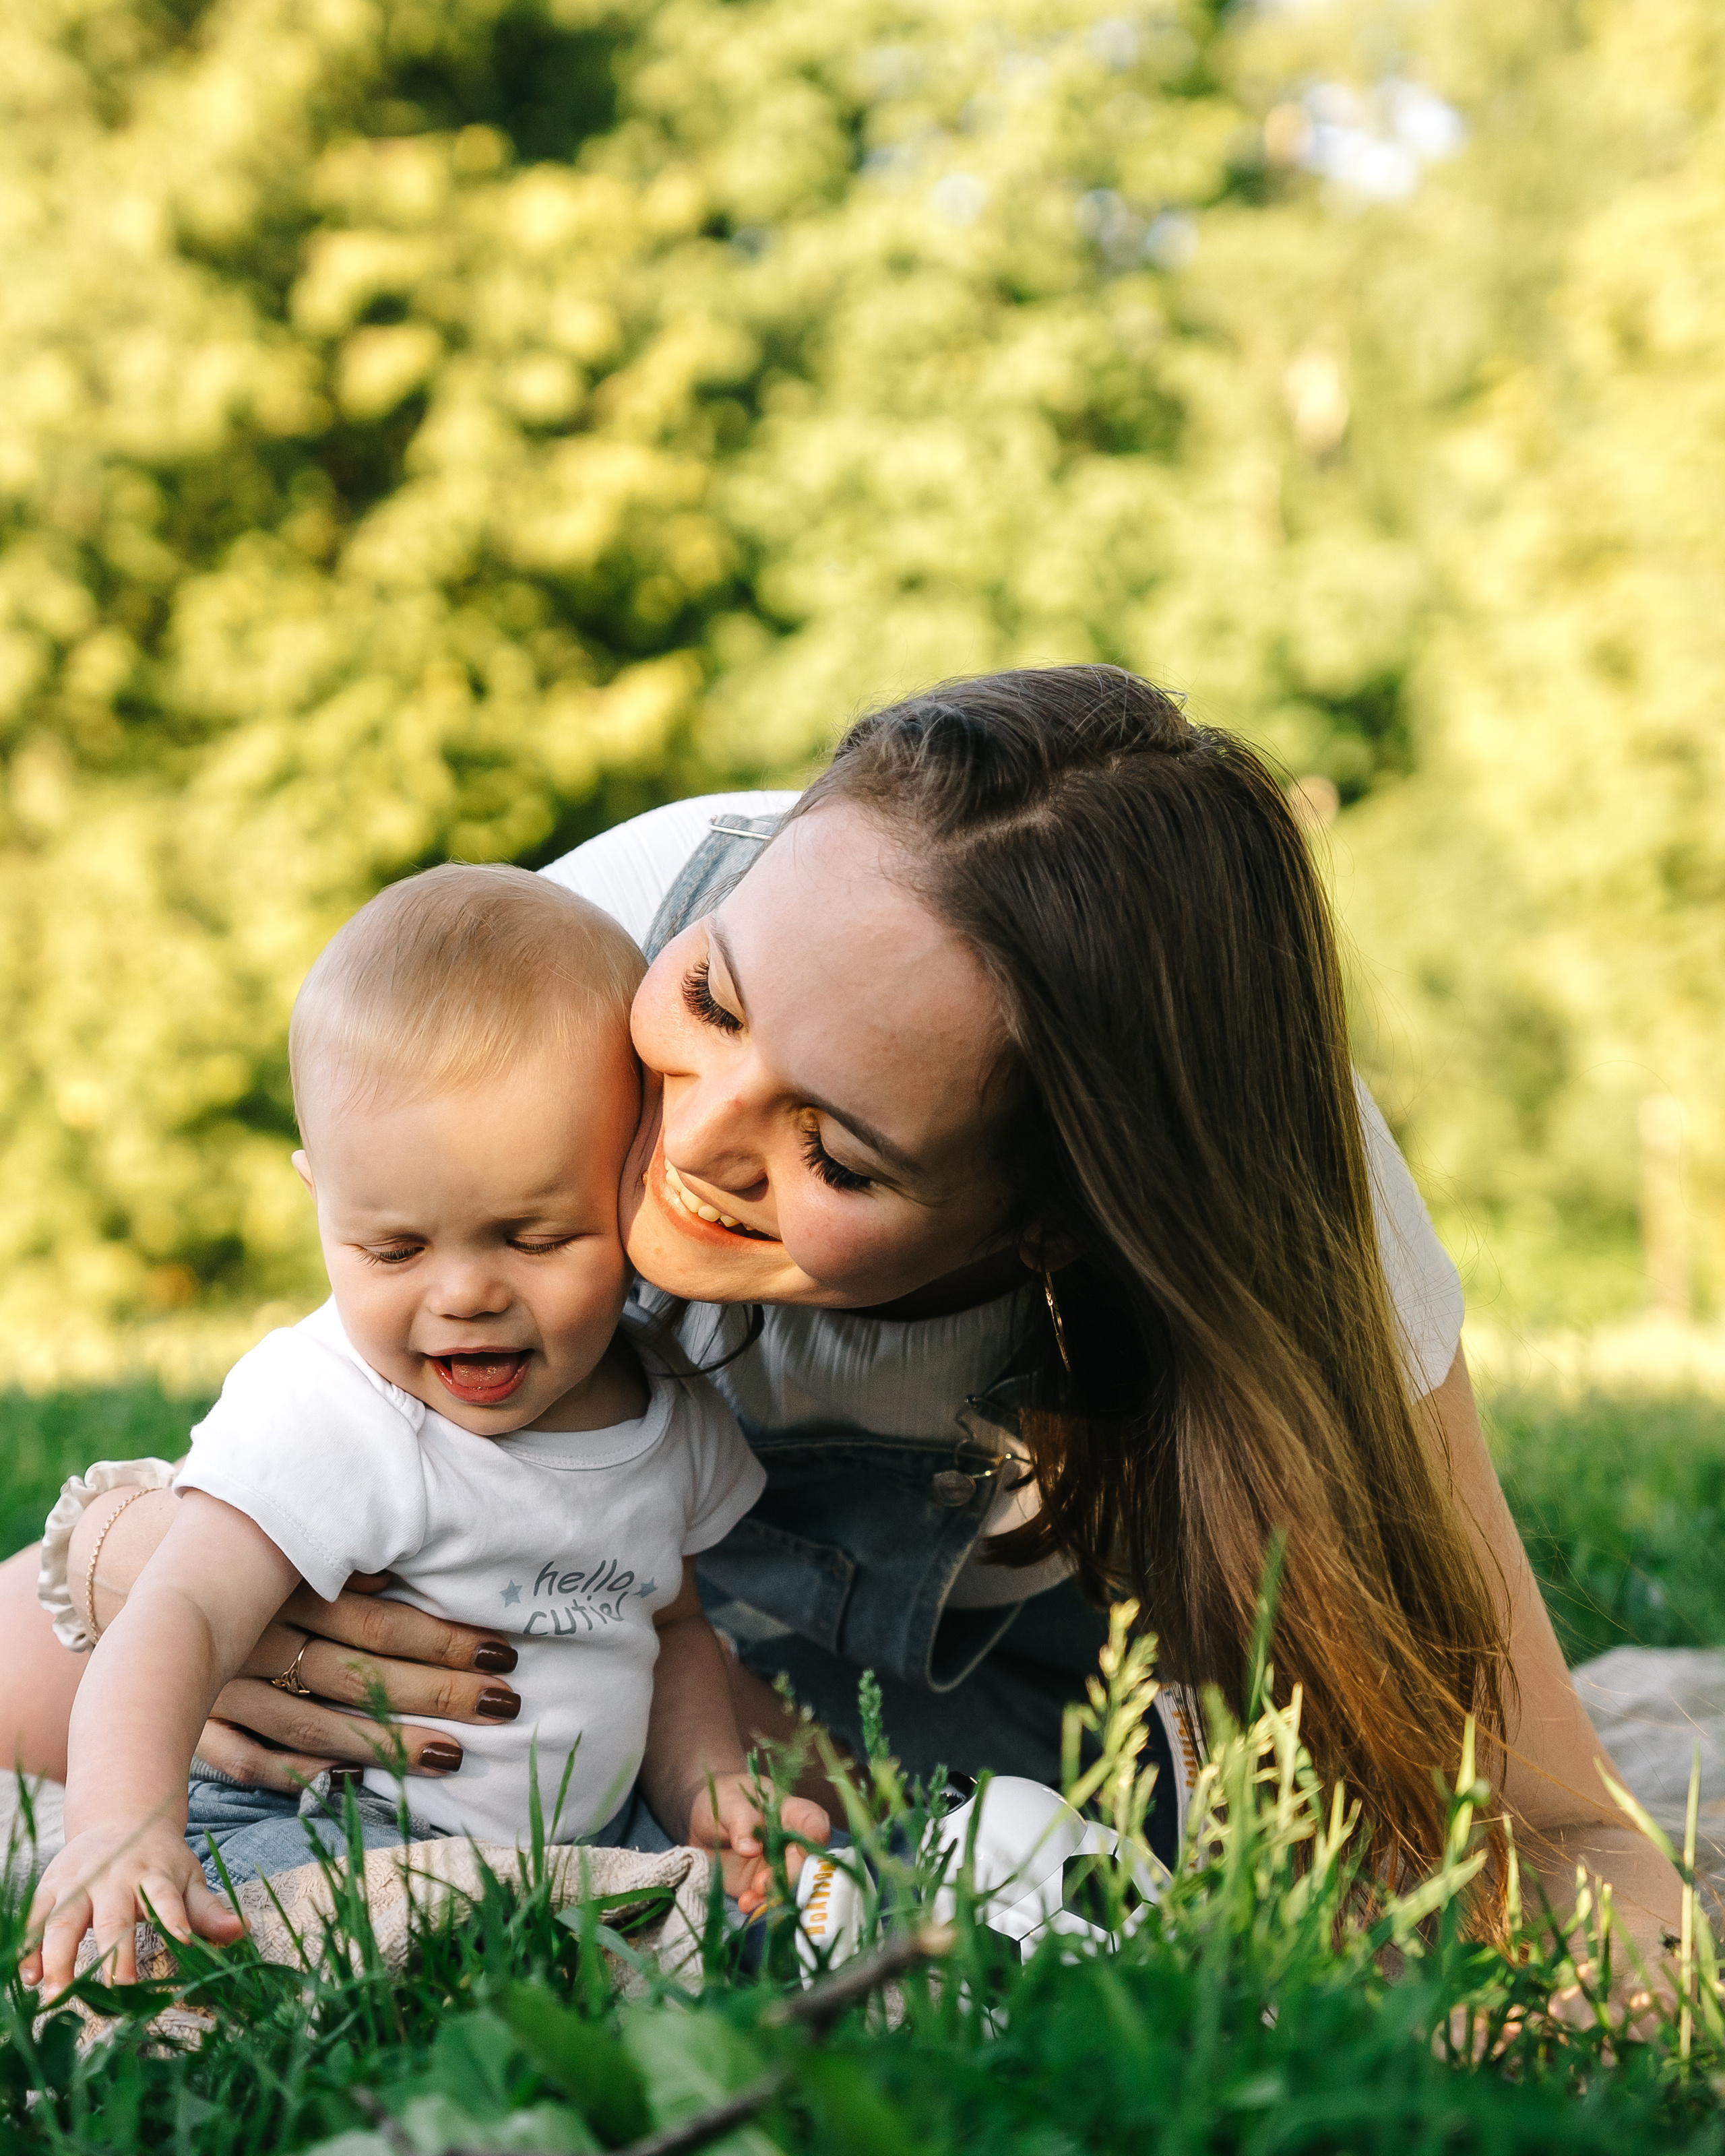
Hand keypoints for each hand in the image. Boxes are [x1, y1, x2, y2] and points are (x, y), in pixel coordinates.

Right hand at [22, 1820, 243, 1994]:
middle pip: (112, 1917)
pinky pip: (36, 1918)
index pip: (165, 1897)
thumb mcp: (187, 1878)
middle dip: (113, 1953)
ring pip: (65, 1919)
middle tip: (116, 1991)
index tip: (180, 1943)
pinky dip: (29, 1947)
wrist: (120, 1821)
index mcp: (154, 1873)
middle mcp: (115, 1877)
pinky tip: (28, 1976)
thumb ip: (207, 1910)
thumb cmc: (159, 1862)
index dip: (174, 1919)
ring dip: (58, 1957)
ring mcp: (80, 1881)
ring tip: (55, 1995)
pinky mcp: (52, 1886)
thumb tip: (241, 1931)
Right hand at [191, 1576, 521, 1792]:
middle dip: (436, 1693)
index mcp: (285, 1586)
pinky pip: (245, 1760)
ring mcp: (222, 1687)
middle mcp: (256, 1639)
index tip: (501, 1654)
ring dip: (385, 1745)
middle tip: (502, 1704)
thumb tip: (404, 1574)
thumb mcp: (297, 1543)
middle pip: (357, 1676)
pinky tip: (349, 1785)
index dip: (443, 1640)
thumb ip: (350, 1559)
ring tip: (452, 1755)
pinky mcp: (195, 1723)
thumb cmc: (250, 1554)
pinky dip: (295, 1776)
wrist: (146, 1569)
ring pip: (312, 1726)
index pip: (379, 1623)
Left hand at [688, 1771, 829, 1916]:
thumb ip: (742, 1820)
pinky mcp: (761, 1884)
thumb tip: (751, 1848)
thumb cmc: (724, 1800)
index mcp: (788, 1811)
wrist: (703, 1822)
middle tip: (762, 1882)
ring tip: (750, 1897)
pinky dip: (759, 1904)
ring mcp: (777, 1864)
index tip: (815, 1838)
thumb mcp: (729, 1803)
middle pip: (803, 1860)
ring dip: (774, 1894)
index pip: (811, 1819)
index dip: (817, 1829)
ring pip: (788, 1884)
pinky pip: (767, 1898)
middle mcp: (789, 1840)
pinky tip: (745, 1903)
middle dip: (790, 1875)